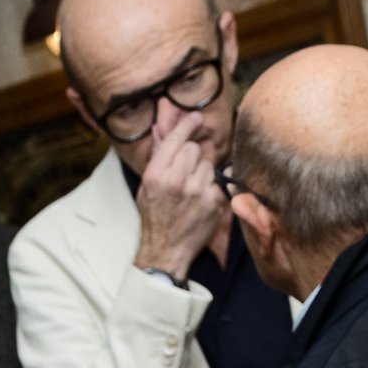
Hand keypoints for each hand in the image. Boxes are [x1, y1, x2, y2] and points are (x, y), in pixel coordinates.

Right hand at [131, 108, 228, 280]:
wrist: (166, 250)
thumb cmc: (154, 218)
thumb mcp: (146, 186)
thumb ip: (158, 157)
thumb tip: (162, 129)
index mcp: (157, 174)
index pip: (177, 138)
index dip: (188, 125)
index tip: (196, 117)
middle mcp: (177, 180)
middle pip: (194, 149)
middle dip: (191, 156)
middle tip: (185, 172)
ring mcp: (198, 191)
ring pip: (208, 164)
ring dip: (203, 172)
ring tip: (192, 189)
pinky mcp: (215, 202)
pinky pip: (220, 180)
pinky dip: (214, 185)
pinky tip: (203, 197)